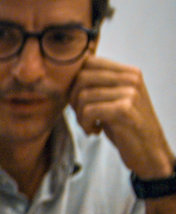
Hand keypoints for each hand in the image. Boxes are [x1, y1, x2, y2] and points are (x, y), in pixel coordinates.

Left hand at [70, 56, 173, 178]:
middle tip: (82, 115)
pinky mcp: (124, 109)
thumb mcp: (112, 100)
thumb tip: (64, 76)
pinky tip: (95, 130)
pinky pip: (88, 110)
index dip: (74, 81)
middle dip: (73, 99)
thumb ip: (97, 85)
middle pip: (82, 77)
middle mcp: (131, 78)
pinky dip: (85, 124)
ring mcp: (130, 92)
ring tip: (90, 124)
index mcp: (128, 72)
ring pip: (83, 95)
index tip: (78, 100)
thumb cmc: (125, 127)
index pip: (88, 61)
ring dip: (79, 115)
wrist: (148, 151)